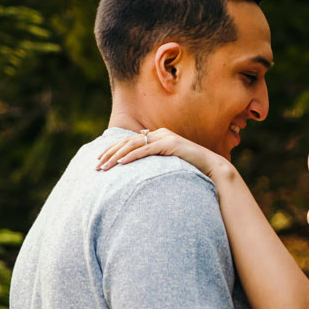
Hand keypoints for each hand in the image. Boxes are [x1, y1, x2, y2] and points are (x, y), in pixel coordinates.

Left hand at [97, 127, 227, 180]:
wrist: (212, 168)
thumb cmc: (191, 170)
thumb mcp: (168, 166)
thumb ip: (155, 164)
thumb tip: (138, 175)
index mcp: (158, 136)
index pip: (129, 141)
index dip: (112, 149)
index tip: (99, 160)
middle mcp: (160, 133)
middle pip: (128, 141)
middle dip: (109, 153)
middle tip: (96, 166)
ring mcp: (165, 137)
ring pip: (134, 144)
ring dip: (116, 156)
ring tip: (104, 167)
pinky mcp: (170, 144)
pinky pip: (146, 150)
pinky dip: (132, 156)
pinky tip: (121, 164)